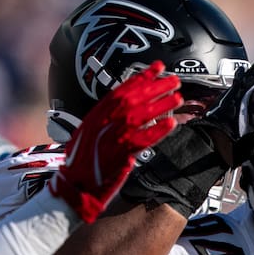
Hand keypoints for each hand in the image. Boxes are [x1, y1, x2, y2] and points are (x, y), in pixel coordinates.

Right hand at [51, 61, 181, 222]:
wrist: (75, 186)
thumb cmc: (81, 163)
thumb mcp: (88, 132)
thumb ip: (105, 119)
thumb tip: (125, 109)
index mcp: (96, 114)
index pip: (122, 89)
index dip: (141, 77)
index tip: (156, 68)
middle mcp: (104, 121)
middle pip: (135, 97)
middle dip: (156, 87)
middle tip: (173, 80)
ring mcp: (113, 136)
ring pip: (142, 115)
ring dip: (161, 105)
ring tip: (177, 98)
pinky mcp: (122, 153)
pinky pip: (144, 139)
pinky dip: (158, 131)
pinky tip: (171, 123)